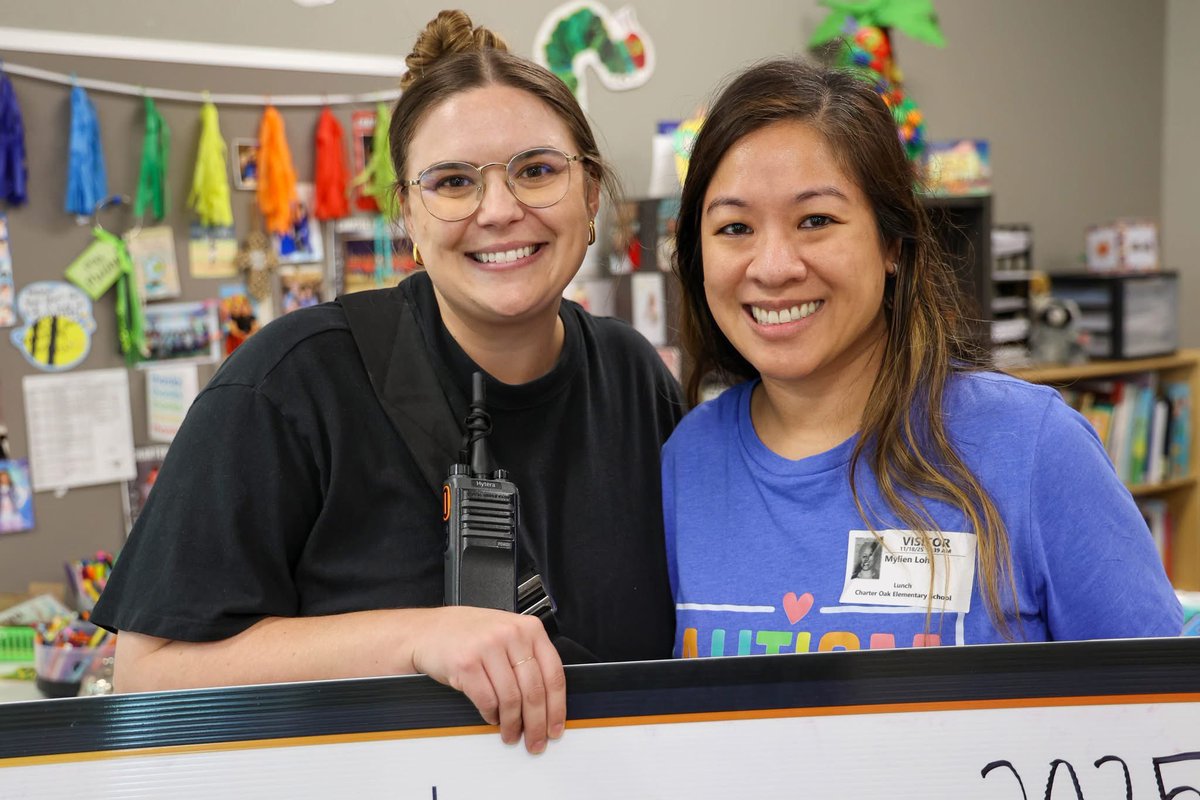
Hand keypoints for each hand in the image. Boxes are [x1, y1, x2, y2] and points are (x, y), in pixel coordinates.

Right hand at [407, 606, 565, 753]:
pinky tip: (492, 717)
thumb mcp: (507, 635)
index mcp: (529, 628)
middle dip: (537, 724)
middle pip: (534, 691)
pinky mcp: (465, 663)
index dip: (557, 707)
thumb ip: (528, 658)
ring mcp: (487, 647)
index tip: (555, 727)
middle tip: (536, 741)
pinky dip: (491, 715)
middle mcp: (510, 634)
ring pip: (511, 699)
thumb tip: (548, 703)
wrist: (428, 630)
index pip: (554, 674)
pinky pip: (487, 700)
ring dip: (512, 724)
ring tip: (511, 734)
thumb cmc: (469, 635)